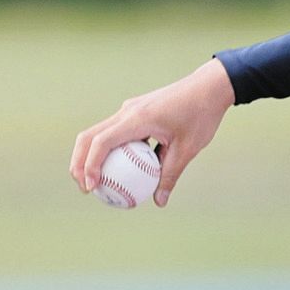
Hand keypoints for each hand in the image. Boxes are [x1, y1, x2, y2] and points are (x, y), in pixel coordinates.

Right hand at [70, 58, 234, 206]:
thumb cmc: (201, 116)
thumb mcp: (188, 149)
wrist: (209, 87)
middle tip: (86, 189)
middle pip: (89, 137)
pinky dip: (109, 149)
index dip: (90, 166)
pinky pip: (115, 131)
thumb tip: (159, 202)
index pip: (102, 142)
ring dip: (90, 156)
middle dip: (79, 163)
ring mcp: (129, 109)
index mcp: (138, 119)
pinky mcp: (135, 111)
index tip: (92, 188)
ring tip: (96, 182)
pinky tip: (120, 169)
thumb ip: (170, 175)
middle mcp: (127, 111)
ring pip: (98, 132)